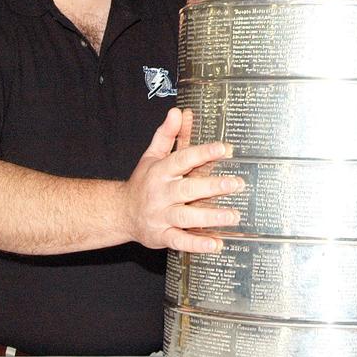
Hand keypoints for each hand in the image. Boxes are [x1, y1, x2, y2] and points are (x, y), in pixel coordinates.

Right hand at [124, 108, 242, 252]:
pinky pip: (180, 241)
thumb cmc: (143, 182)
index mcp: (160, 172)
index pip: (182, 159)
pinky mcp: (162, 236)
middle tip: (237, 184)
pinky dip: (198, 244)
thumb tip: (179, 112)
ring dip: (210, 217)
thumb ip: (167, 134)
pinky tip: (216, 244)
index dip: (203, 153)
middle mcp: (160, 194)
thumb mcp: (152, 156)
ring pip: (186, 217)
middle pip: (187, 189)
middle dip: (212, 187)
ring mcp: (161, 216)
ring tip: (233, 215)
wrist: (120, 213)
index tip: (224, 149)